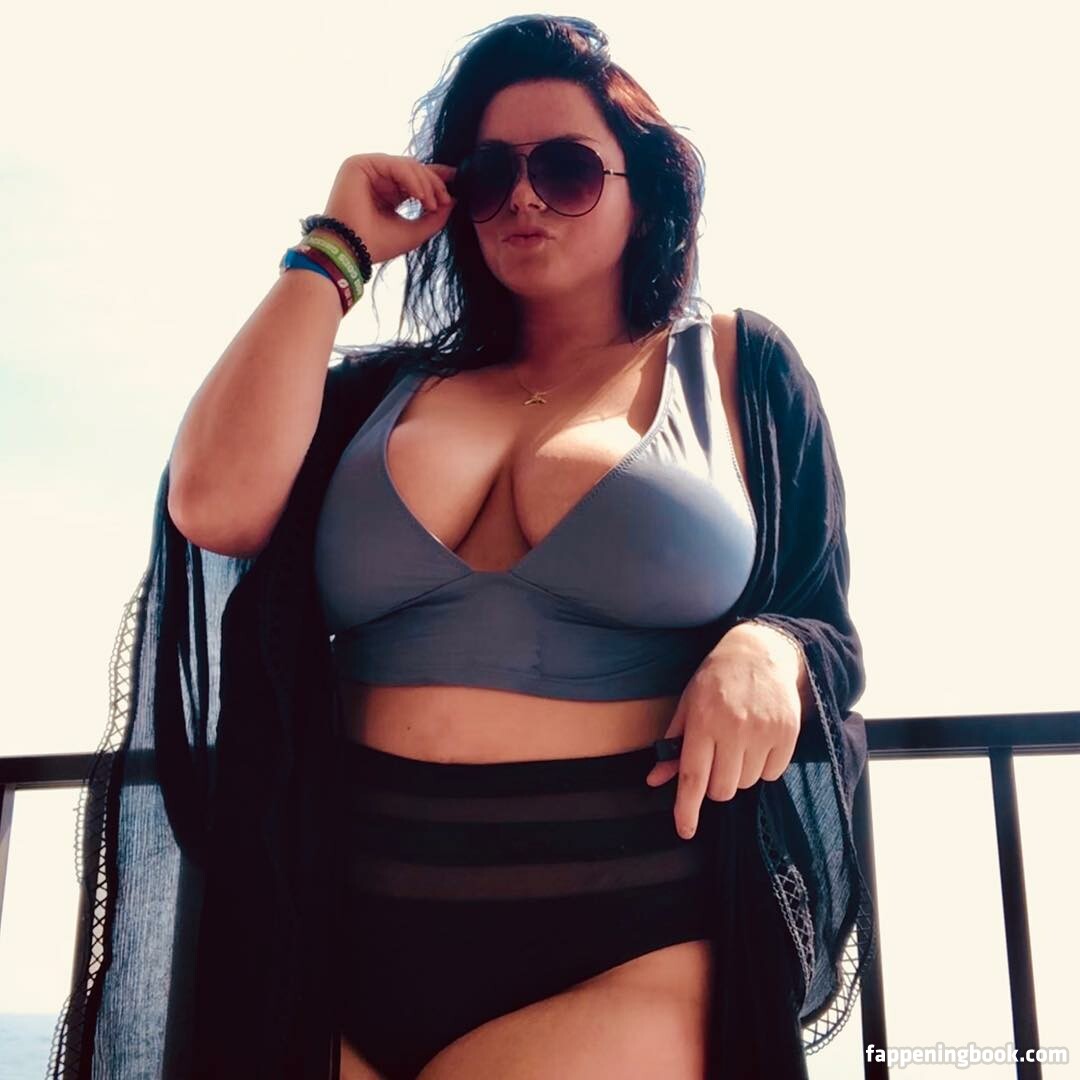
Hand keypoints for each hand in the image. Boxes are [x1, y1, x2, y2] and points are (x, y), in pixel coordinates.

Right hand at [322, 153, 457, 265]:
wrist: (350, 252)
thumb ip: (435, 216)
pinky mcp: (358, 164)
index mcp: (387, 192)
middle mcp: (377, 179)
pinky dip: (412, 179)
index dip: (436, 177)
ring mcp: (367, 170)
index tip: (457, 179)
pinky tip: (420, 196)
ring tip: (432, 204)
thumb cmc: (378, 245)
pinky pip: (395, 164)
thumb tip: (455, 199)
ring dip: (425, 183)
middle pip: (414, 169)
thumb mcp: (416, 231)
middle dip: (434, 183)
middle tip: (446, 200)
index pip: (415, 178)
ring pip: (407, 165)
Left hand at [644, 625, 802, 838]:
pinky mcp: (788, 734)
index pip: (693, 777)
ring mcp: (764, 732)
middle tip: (716, 760)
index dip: (687, 808)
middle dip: (715, 785)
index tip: (684, 830)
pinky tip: (758, 743)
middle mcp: (734, 728)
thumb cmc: (715, 681)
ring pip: (748, 783)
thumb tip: (655, 780)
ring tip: (738, 744)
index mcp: (704, 722)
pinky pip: (773, 774)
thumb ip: (673, 746)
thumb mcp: (687, 706)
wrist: (759, 653)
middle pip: (722, 789)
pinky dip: (764, 767)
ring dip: (739, 774)